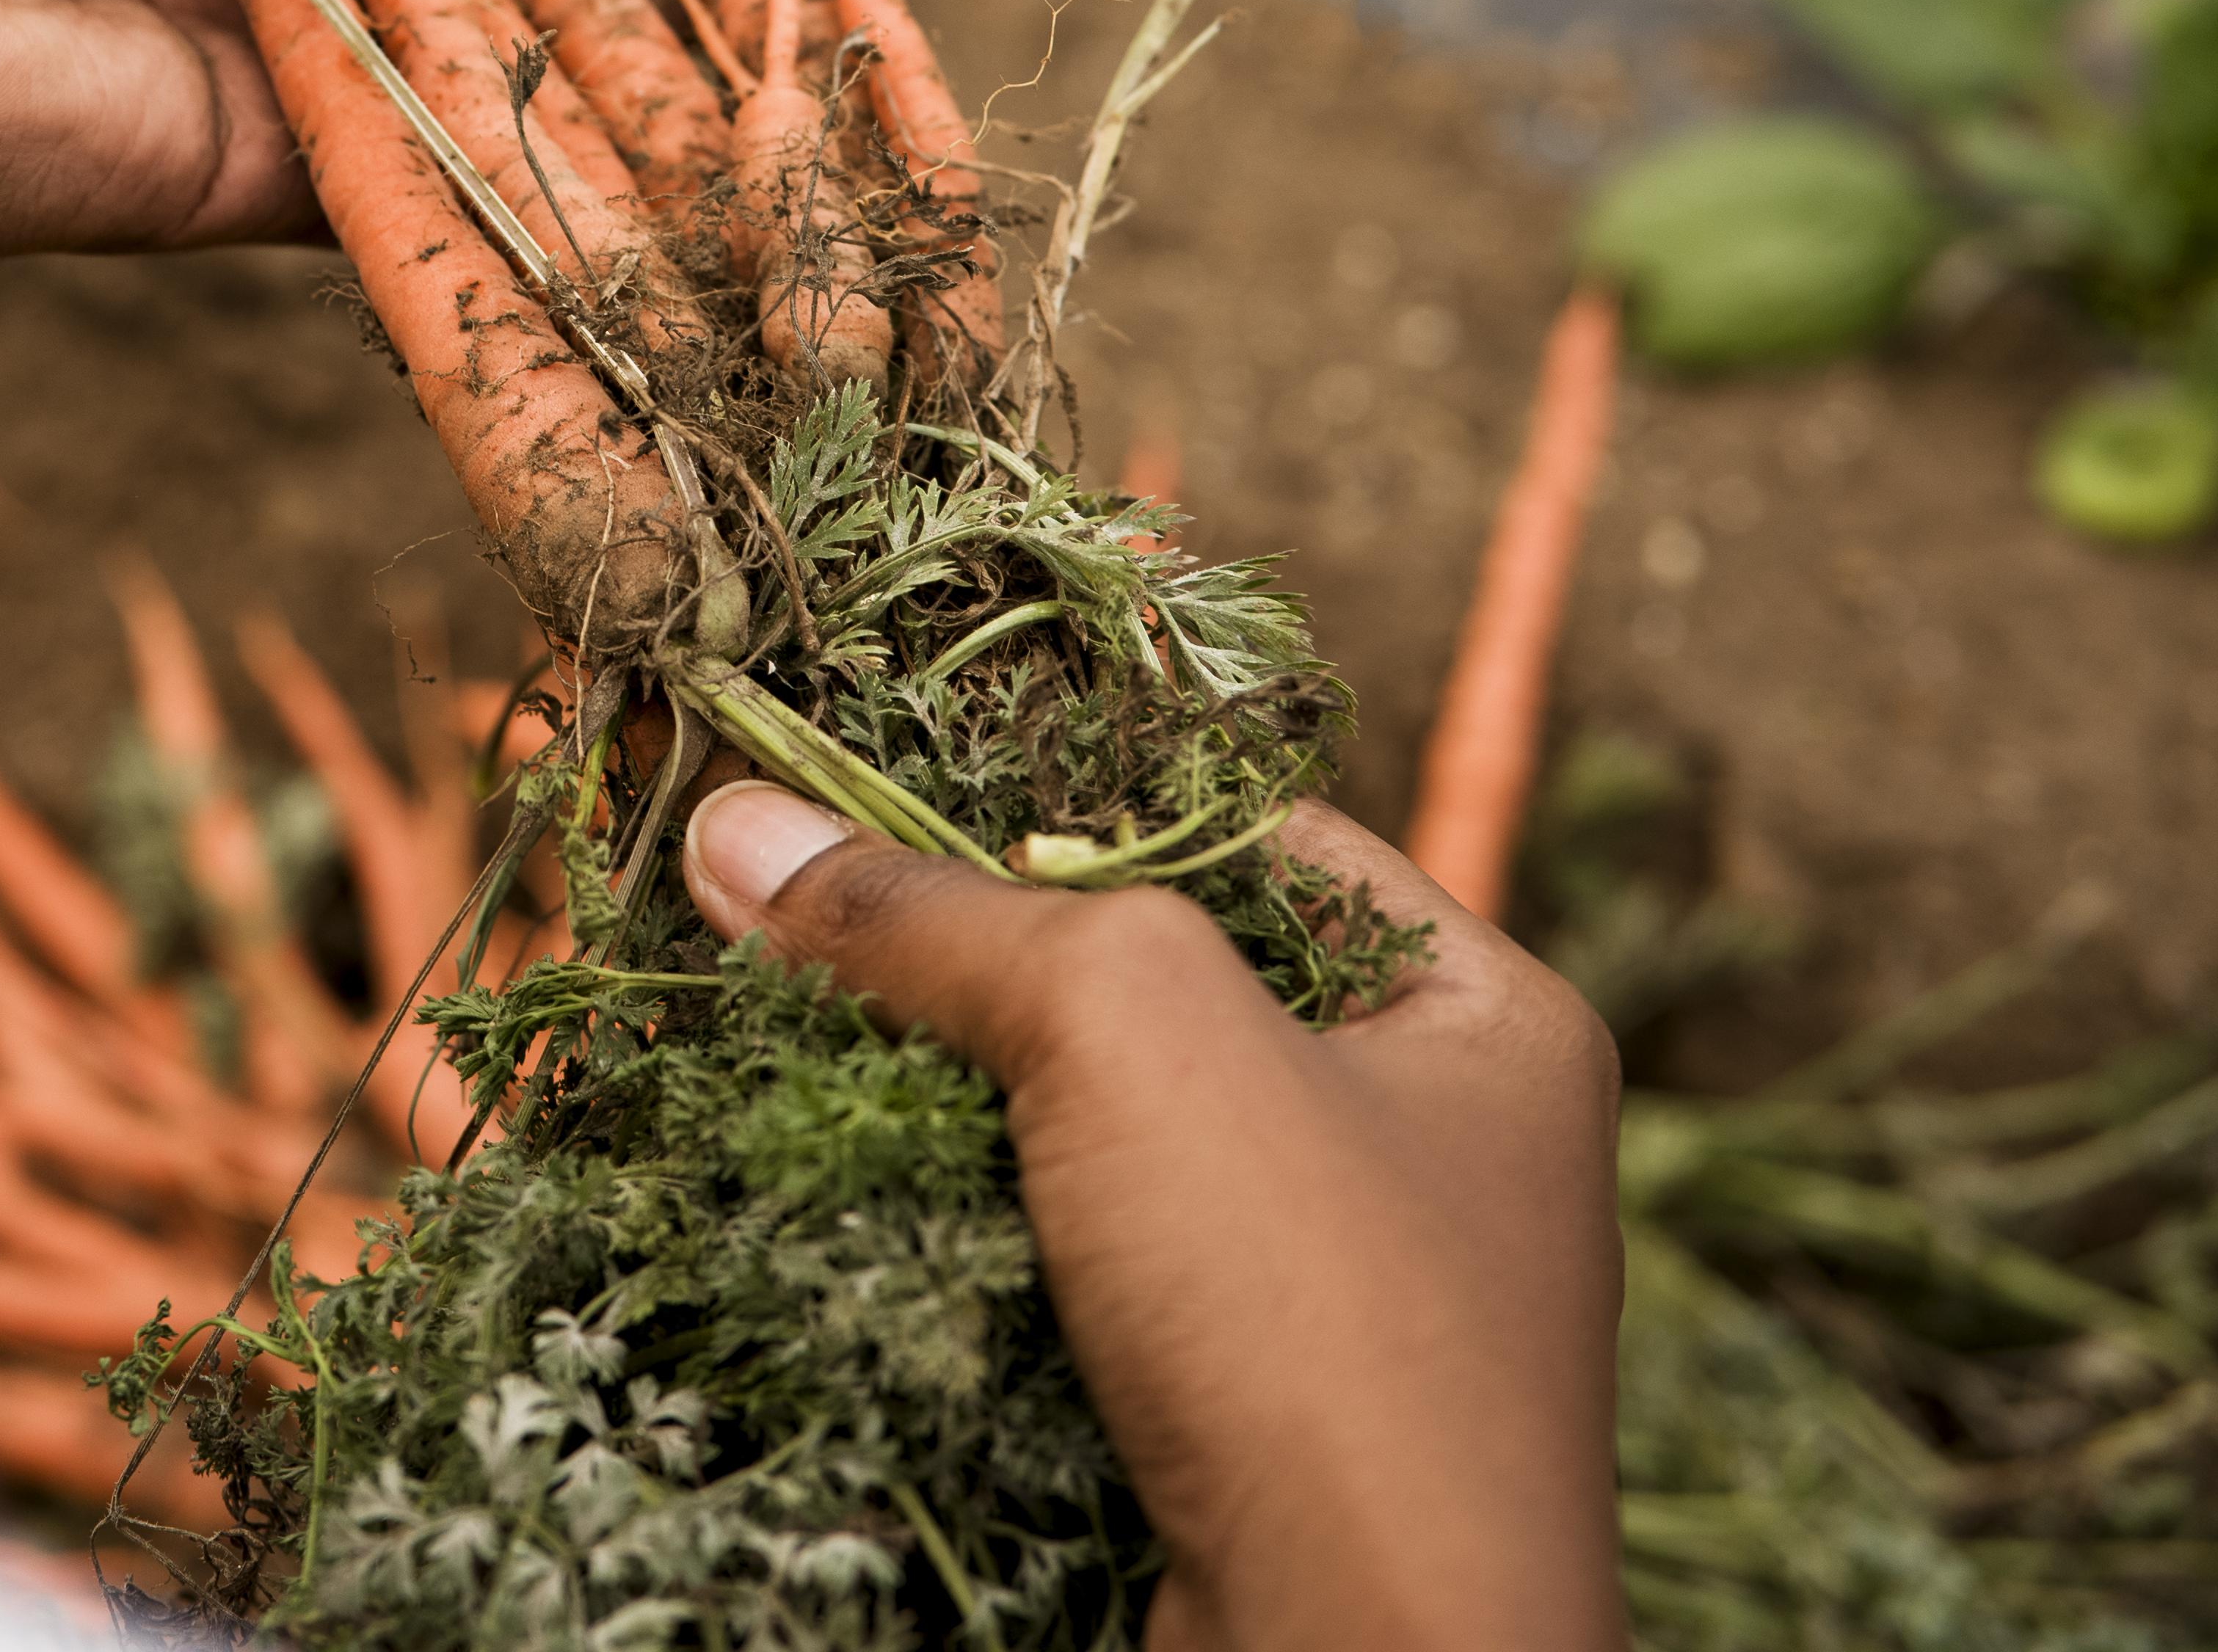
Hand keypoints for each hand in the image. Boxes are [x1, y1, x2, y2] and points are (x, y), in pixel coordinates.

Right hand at [685, 786, 1625, 1651]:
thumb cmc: (1313, 1318)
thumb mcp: (1123, 1030)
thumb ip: (930, 915)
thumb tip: (733, 827)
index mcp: (1484, 1018)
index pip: (1243, 832)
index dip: (1059, 796)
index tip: (873, 783)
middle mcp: (1435, 1153)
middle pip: (1157, 992)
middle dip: (976, 965)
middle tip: (796, 917)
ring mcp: (1338, 1309)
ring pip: (1103, 1154)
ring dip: (951, 1116)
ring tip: (784, 1049)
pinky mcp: (1239, 1433)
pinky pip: (1080, 1293)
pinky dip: (964, 1254)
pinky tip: (844, 1212)